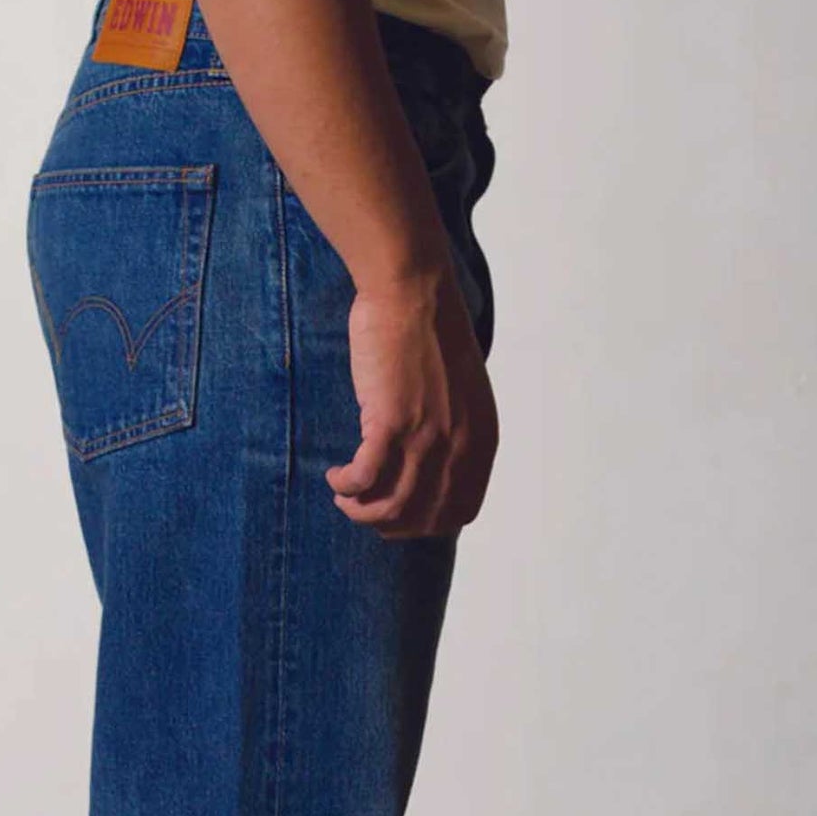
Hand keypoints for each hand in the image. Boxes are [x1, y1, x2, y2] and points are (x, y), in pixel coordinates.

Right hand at [325, 261, 497, 540]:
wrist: (413, 291)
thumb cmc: (431, 334)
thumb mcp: (463, 394)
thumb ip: (457, 433)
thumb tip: (432, 469)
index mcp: (480, 440)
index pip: (461, 511)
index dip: (426, 523)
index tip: (399, 513)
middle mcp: (458, 445)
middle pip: (423, 518)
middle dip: (388, 524)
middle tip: (363, 508)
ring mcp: (426, 436)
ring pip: (391, 507)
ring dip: (361, 511)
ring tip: (345, 496)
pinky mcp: (390, 422)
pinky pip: (364, 478)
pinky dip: (347, 485)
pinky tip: (336, 475)